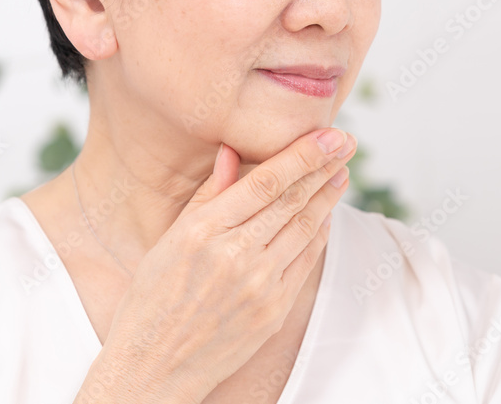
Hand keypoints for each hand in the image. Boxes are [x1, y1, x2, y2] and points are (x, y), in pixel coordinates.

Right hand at [74, 128, 355, 403]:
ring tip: (341, 172)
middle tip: (347, 142)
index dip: (302, 155)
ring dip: (328, 196)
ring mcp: (258, 285)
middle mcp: (234, 256)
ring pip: (305, 229)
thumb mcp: (169, 240)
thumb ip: (207, 195)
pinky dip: (320, 233)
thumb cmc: (153, 298)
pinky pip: (305, 262)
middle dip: (324, 167)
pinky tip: (327, 214)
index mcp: (203, 232)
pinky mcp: (273, 310)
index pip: (265, 182)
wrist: (153, 367)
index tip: (328, 134)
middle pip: (292, 200)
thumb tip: (231, 151)